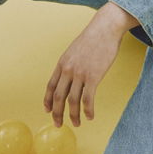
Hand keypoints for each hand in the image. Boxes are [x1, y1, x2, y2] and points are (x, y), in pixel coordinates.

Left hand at [44, 3, 138, 126]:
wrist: (105, 28)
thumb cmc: (93, 38)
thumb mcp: (75, 50)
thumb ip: (70, 63)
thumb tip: (70, 77)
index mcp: (62, 63)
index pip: (50, 86)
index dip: (48, 101)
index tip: (48, 111)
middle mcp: (68, 70)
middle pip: (58, 97)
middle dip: (57, 113)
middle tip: (58, 124)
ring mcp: (80, 74)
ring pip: (72, 101)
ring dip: (73, 115)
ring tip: (77, 123)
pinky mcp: (93, 76)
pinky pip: (88, 99)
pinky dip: (88, 110)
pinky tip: (90, 116)